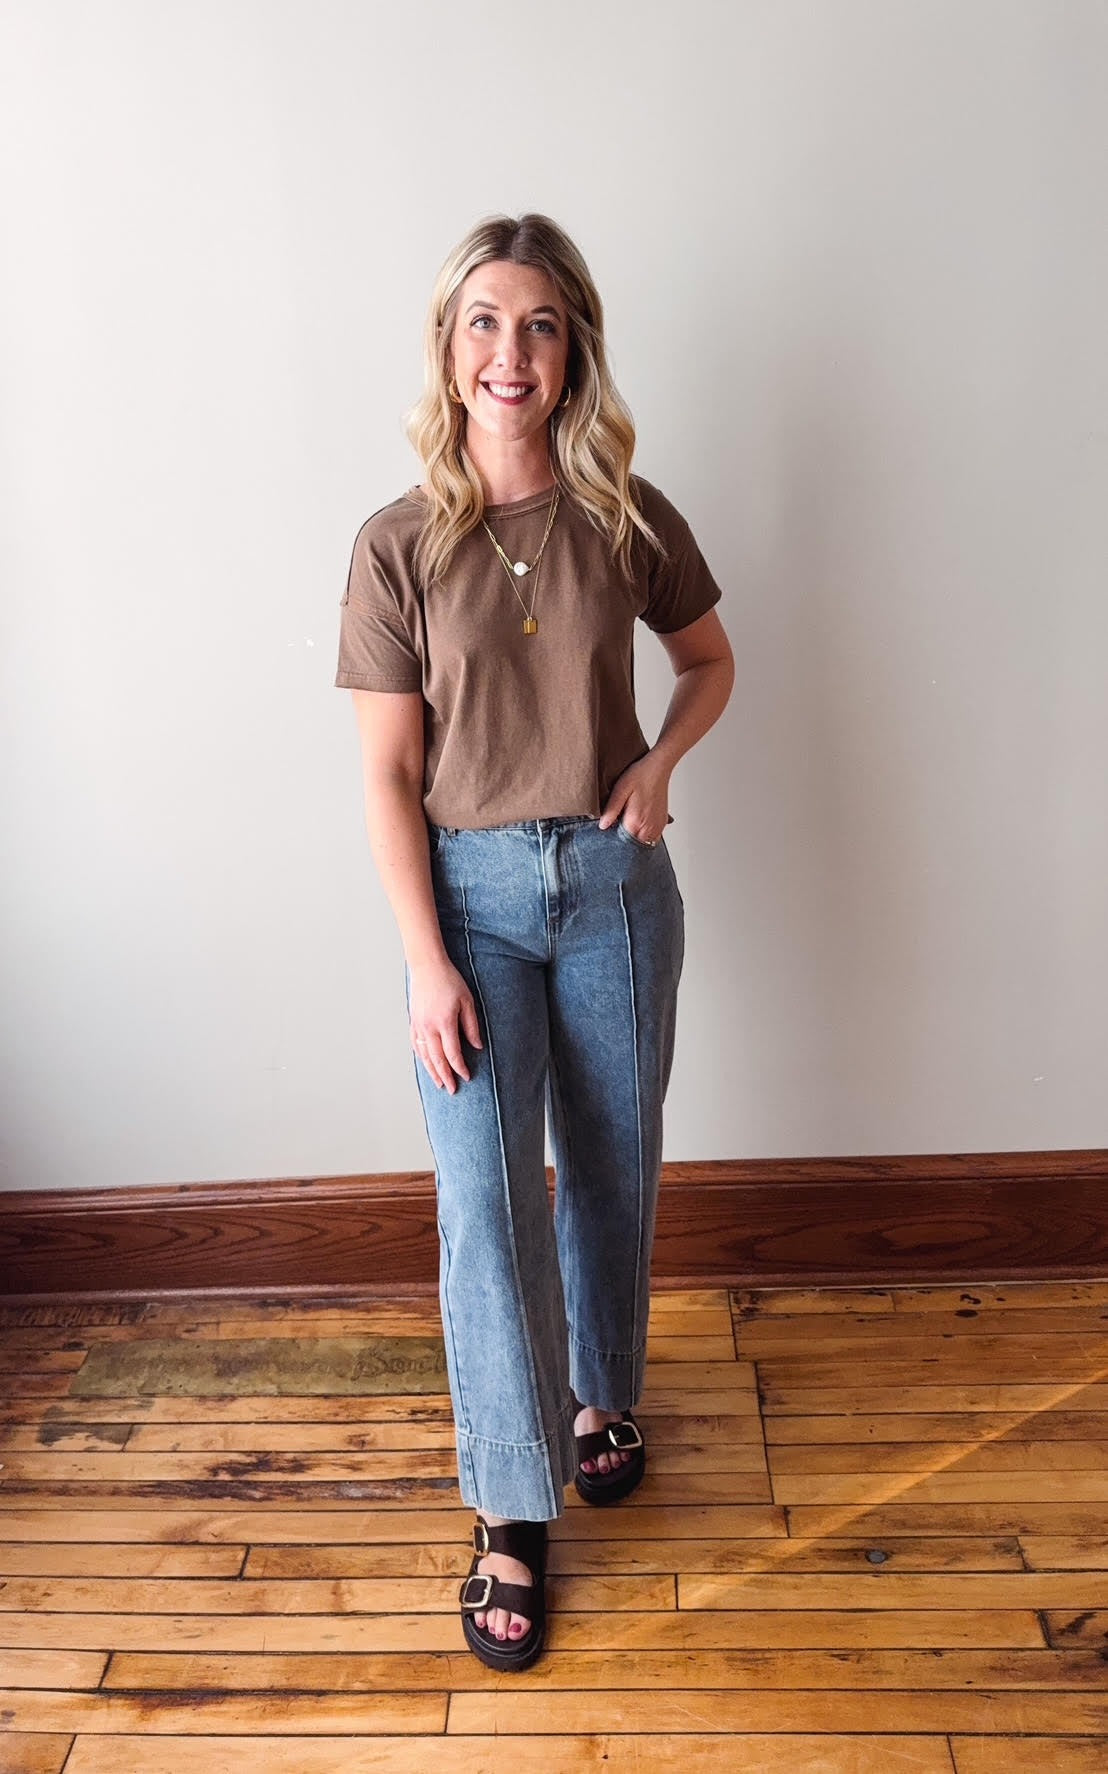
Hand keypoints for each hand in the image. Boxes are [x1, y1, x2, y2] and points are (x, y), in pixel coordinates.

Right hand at [408, 958, 482, 1093]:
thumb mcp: (467, 1002)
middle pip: (437, 1059)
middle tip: (452, 1090)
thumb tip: (477, 1047)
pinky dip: (422, 1057)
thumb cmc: (450, 981)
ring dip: (432, 1071)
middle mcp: (429, 1027)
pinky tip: (427, 1064)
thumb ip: (472, 1026)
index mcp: (444, 1023)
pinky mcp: (413, 1021)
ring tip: (439, 1084)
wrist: (427, 967)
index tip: (467, 1077)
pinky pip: (416, 1045)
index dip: (460, 1068)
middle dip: (445, 1076)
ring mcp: (418, 1025)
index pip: (453, 1053)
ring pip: (424, 1055)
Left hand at [598, 752, 671, 845]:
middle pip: (632, 845)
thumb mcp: (620, 790)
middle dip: (623, 840)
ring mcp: (658, 827)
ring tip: (627, 822)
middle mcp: (649, 828)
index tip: (607, 833)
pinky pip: (651, 837)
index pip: (621, 842)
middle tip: (616, 826)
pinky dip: (643, 834)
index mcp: (636, 822)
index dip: (612, 839)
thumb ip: (612, 810)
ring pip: (642, 843)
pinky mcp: (662, 823)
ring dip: (633, 837)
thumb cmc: (640, 775)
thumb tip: (602, 826)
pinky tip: (636, 822)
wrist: (658, 767)